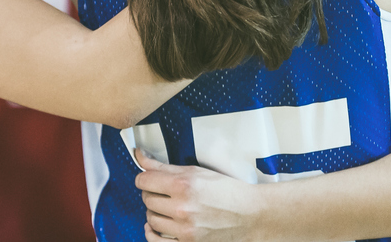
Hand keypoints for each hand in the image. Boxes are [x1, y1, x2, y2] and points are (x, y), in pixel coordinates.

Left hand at [136, 149, 265, 241]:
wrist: (249, 215)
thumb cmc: (226, 190)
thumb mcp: (196, 172)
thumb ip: (164, 167)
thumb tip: (140, 156)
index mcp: (183, 185)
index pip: (144, 181)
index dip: (144, 178)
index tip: (148, 179)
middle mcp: (182, 208)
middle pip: (147, 200)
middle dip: (152, 193)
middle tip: (162, 192)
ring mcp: (184, 229)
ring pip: (151, 219)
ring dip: (154, 212)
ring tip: (166, 207)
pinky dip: (152, 234)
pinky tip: (154, 227)